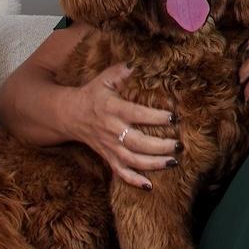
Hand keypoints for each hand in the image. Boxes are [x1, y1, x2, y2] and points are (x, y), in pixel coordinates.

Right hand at [72, 61, 178, 188]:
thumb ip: (122, 71)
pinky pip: (120, 172)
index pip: (136, 114)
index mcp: (112, 109)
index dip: (155, 117)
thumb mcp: (104, 78)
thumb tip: (138, 62)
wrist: (70, 115)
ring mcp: (109, 147)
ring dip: (153, 164)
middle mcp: (111, 130)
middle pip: (137, 142)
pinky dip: (133, 181)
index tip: (173, 117)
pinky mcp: (108, 157)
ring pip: (132, 160)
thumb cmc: (92, 94)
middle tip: (178, 144)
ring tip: (174, 161)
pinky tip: (149, 186)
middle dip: (160, 145)